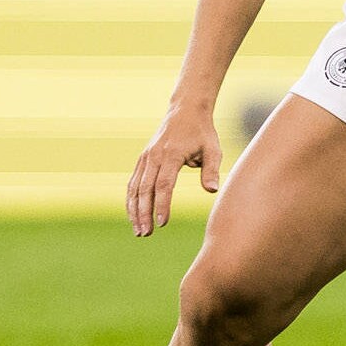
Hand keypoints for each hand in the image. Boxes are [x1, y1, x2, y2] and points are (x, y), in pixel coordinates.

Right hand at [126, 106, 225, 236]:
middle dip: (144, 213)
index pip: (164, 184)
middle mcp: (154, 157)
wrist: (185, 111)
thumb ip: (212, 170)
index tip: (162, 223)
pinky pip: (133, 183)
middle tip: (146, 234)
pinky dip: (131, 200)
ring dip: (134, 210)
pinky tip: (134, 216)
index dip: (162, 205)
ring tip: (139, 231)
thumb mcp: (213, 149)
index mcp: (172, 155)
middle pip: (145, 189)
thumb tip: (212, 190)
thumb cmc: (202, 133)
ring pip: (135, 188)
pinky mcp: (142, 160)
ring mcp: (145, 158)